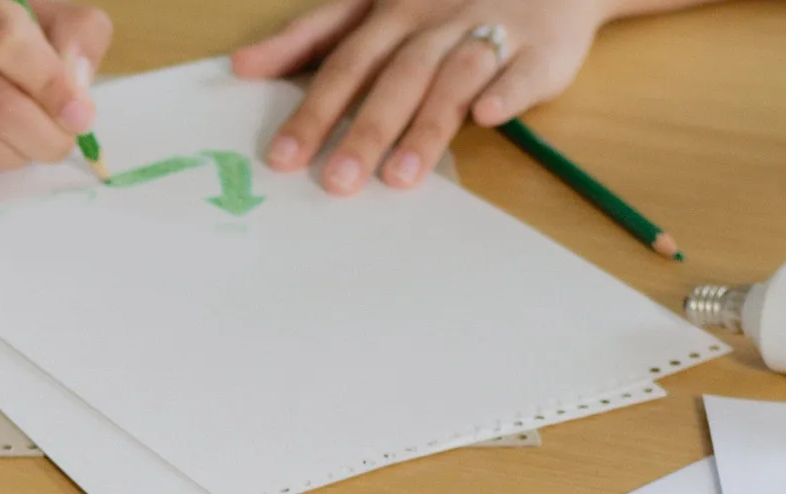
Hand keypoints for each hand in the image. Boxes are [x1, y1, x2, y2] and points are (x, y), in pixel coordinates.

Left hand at [233, 0, 607, 194]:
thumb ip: (310, 34)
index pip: (344, 62)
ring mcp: (490, 29)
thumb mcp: (372, 1)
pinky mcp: (541, 47)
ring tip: (399, 177)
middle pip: (395, 76)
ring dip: (428, 126)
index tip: (281, 158)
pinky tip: (488, 117)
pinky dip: (507, 92)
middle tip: (336, 183)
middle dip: (364, 129)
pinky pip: (523, 70)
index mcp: (392, 11)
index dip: (312, 107)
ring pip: (454, 77)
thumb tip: (244, 66)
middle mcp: (436, 19)